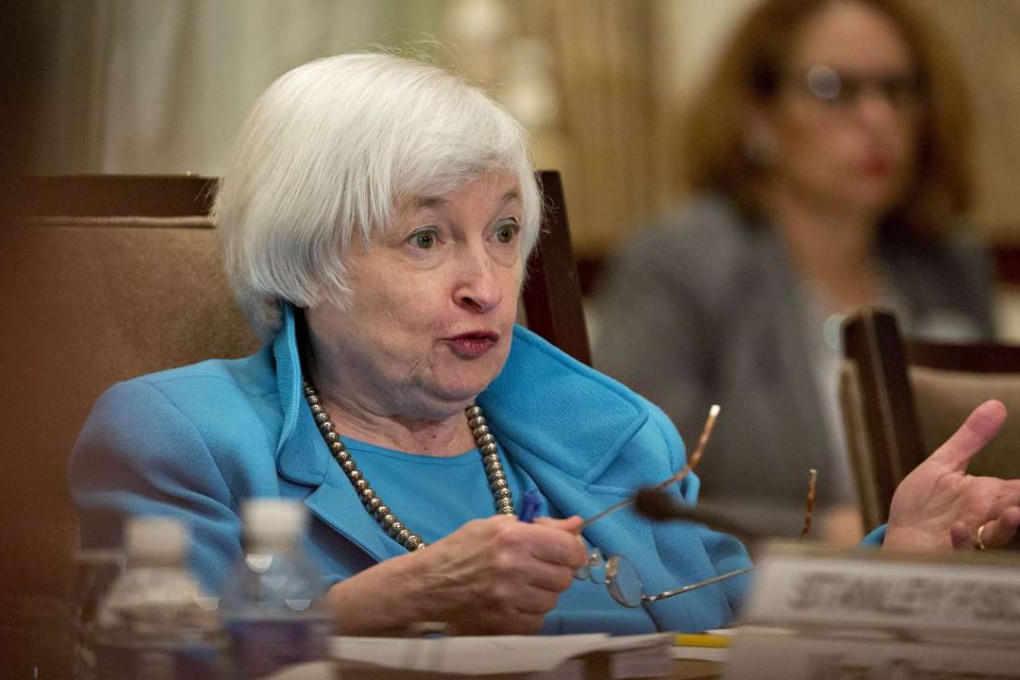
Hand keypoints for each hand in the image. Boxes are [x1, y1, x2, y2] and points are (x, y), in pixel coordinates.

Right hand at [409, 514, 586, 633]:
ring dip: (541, 594)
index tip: (564, 554)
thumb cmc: (460, 550)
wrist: (425, 586)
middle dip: (554, 573)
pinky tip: (512, 603)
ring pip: (552, 601)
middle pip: (564, 578)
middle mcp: (514, 567)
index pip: (568, 548)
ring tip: (520, 586)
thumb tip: (577, 525)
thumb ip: (539, 526)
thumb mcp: (495, 526)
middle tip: (536, 569)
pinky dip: (529, 614)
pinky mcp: (503, 624)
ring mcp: (509, 599)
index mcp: (513, 537)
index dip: (572, 551)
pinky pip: (536, 621)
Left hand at [884, 400, 1019, 551]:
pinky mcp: (949, 552)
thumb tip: (997, 403)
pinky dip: (963, 541)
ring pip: (997, 535)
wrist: (898, 539)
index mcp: (989, 495)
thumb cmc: (923, 506)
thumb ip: (970, 439)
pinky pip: (960, 550)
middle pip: (1016, 510)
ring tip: (1015, 514)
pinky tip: (959, 529)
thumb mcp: (943, 465)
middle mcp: (985, 517)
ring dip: (1007, 526)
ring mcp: (970, 537)